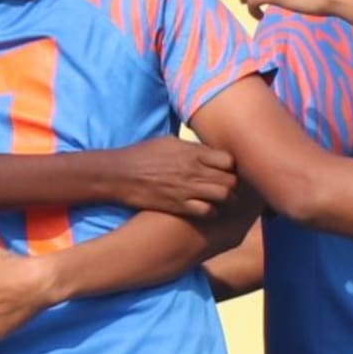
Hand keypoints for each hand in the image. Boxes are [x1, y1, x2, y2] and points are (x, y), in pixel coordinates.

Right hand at [95, 136, 238, 218]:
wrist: (119, 174)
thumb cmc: (141, 155)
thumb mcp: (168, 142)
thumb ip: (190, 147)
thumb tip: (205, 149)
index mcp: (193, 152)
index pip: (229, 160)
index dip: (231, 166)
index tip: (226, 170)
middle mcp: (194, 170)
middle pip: (231, 179)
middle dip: (233, 184)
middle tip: (227, 187)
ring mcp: (187, 189)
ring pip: (224, 196)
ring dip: (226, 199)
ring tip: (221, 200)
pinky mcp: (178, 206)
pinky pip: (207, 211)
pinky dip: (211, 212)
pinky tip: (205, 209)